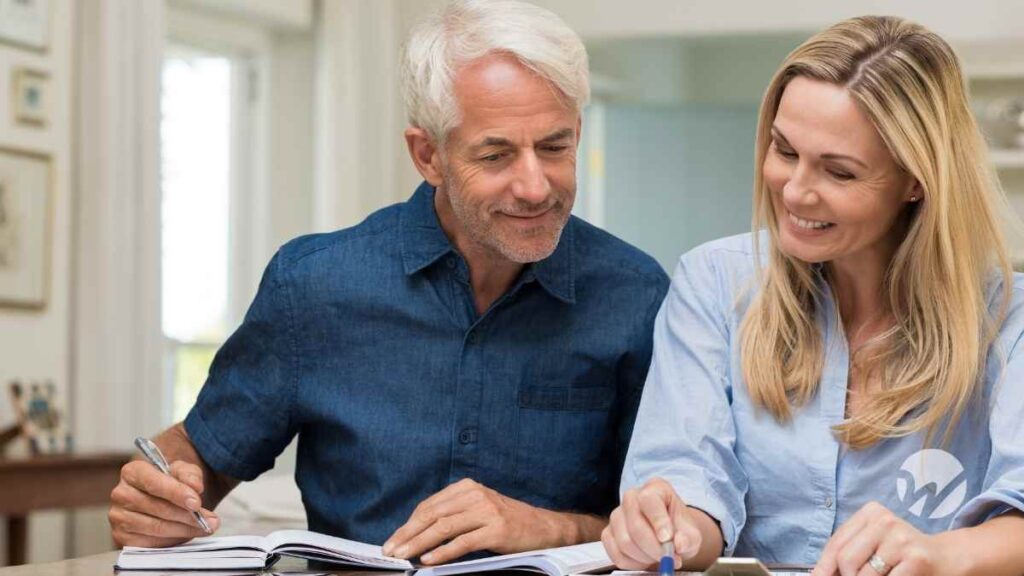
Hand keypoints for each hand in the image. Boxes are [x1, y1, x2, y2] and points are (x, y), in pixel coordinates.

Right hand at [109, 459, 219, 546]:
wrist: (161, 495)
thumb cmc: (171, 481)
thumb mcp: (183, 471)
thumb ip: (190, 475)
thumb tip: (195, 487)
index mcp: (132, 472)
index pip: (154, 483)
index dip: (176, 493)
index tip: (196, 503)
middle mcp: (121, 494)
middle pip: (157, 508)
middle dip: (187, 516)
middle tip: (210, 520)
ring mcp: (119, 518)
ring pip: (156, 527)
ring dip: (184, 529)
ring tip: (205, 527)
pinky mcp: (122, 538)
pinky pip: (151, 543)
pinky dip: (173, 540)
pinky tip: (187, 534)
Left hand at [382, 478, 573, 564]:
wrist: (544, 528)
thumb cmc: (507, 522)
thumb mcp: (479, 510)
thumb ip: (453, 515)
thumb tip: (418, 534)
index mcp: (467, 487)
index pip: (429, 506)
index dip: (408, 524)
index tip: (394, 540)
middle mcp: (476, 495)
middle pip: (433, 515)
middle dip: (408, 534)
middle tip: (390, 550)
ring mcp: (487, 511)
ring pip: (444, 527)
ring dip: (419, 543)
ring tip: (403, 556)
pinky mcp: (496, 530)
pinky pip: (463, 542)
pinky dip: (443, 552)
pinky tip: (429, 560)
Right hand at [601, 477, 703, 570]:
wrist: (668, 537)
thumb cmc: (678, 530)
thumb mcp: (691, 533)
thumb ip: (689, 538)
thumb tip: (679, 544)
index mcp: (655, 488)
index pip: (648, 499)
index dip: (657, 520)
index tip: (667, 538)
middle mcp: (632, 497)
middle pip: (635, 524)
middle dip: (653, 547)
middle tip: (667, 558)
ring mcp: (617, 515)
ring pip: (624, 541)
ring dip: (644, 557)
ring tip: (657, 557)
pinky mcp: (608, 533)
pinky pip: (615, 553)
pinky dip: (632, 563)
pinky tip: (644, 560)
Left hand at [813, 501, 962, 575]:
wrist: (946, 559)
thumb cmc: (902, 555)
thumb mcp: (873, 544)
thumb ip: (848, 553)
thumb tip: (819, 574)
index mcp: (870, 512)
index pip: (836, 543)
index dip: (824, 567)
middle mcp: (884, 520)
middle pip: (845, 559)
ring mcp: (900, 538)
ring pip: (862, 575)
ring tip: (884, 575)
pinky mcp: (916, 558)